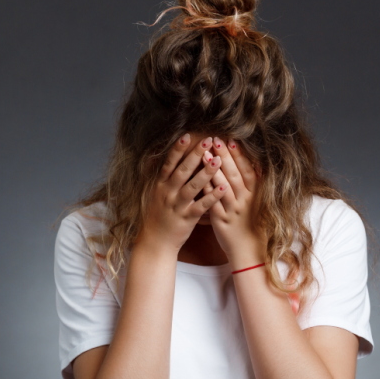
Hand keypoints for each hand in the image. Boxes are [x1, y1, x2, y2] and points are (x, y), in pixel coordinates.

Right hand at [136, 134, 226, 252]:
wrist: (155, 243)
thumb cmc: (158, 217)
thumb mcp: (155, 194)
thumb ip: (164, 178)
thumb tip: (166, 158)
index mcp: (160, 185)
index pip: (169, 163)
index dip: (177, 149)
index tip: (187, 135)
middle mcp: (167, 193)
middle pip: (182, 171)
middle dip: (195, 155)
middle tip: (208, 140)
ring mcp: (177, 206)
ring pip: (192, 186)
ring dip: (206, 173)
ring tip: (219, 160)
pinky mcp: (187, 219)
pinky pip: (201, 206)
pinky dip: (212, 196)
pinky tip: (224, 188)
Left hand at [206, 137, 265, 266]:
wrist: (251, 252)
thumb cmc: (255, 226)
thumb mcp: (260, 203)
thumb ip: (257, 185)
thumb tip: (258, 164)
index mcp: (256, 195)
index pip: (248, 171)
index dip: (240, 155)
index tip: (231, 140)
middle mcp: (245, 201)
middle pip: (234, 175)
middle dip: (225, 156)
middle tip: (215, 139)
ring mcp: (233, 211)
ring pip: (222, 187)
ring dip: (213, 170)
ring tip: (204, 154)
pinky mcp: (221, 221)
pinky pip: (212, 204)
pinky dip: (206, 191)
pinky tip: (198, 179)